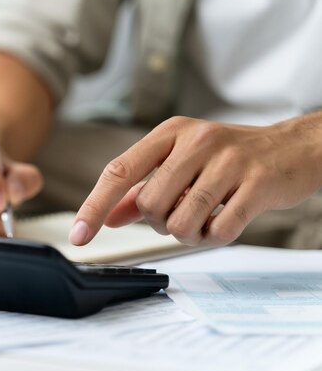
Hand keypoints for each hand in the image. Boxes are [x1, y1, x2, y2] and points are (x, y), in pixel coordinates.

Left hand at [70, 115, 321, 246]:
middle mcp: (196, 141)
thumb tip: (106, 217)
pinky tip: (225, 220)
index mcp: (170, 133)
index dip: (94, 206)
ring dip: (188, 232)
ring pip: (181, 220)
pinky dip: (216, 236)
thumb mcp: (179, 163)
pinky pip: (219, 229)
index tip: (79, 236)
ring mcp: (229, 160)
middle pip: (150, 204)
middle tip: (182, 211)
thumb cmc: (227, 157)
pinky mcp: (257, 183)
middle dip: (160, 221)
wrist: (291, 148)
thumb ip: (140, 190)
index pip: (119, 171)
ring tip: (204, 218)